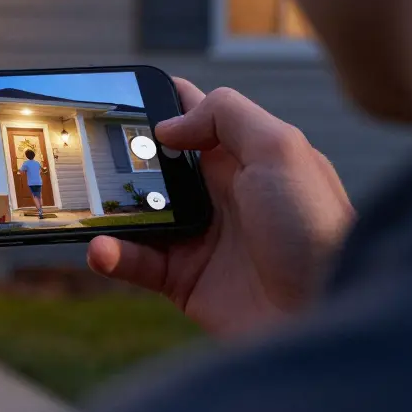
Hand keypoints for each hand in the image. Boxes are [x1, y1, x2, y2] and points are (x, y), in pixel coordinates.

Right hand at [86, 78, 353, 338]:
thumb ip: (225, 115)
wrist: (326, 318)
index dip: (161, 103)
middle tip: (87, 151)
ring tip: (86, 205)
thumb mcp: (281, 150)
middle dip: (120, 157)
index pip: (196, 118)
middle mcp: (220, 195)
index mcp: (246, 158)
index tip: (118, 93)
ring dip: (108, 209)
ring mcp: (200, 238)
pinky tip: (102, 248)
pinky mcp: (184, 280)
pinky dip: (112, 254)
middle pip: (156, 165)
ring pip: (138, 214)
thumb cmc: (316, 231)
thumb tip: (168, 126)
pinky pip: (135, 262)